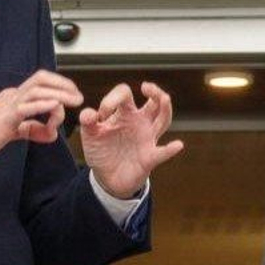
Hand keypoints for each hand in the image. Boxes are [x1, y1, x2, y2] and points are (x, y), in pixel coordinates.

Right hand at [0, 70, 82, 173]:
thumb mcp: (10, 133)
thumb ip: (30, 131)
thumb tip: (50, 133)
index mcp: (11, 99)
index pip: (39, 83)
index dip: (59, 86)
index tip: (72, 97)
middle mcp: (9, 97)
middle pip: (41, 79)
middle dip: (63, 84)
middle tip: (78, 96)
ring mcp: (5, 107)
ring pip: (37, 90)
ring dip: (58, 94)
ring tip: (73, 101)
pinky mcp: (1, 120)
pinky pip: (25, 108)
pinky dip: (42, 105)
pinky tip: (55, 108)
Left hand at [79, 81, 183, 198]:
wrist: (107, 178)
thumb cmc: (102, 151)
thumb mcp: (90, 135)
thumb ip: (87, 122)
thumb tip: (88, 114)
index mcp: (124, 113)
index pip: (124, 94)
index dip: (112, 99)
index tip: (101, 115)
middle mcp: (140, 122)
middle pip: (154, 101)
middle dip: (154, 92)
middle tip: (146, 87)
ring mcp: (147, 139)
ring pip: (163, 120)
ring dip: (165, 109)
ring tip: (165, 98)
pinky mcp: (150, 158)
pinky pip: (162, 153)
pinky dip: (170, 150)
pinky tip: (177, 145)